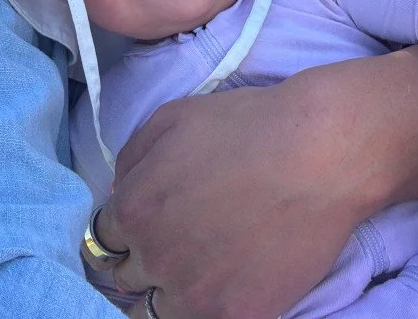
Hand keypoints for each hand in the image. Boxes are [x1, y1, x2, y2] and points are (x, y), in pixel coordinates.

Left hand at [87, 44, 417, 318]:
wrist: (317, 154)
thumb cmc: (245, 126)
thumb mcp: (170, 119)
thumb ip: (131, 160)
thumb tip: (120, 190)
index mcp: (134, 209)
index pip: (100, 240)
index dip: (117, 232)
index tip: (133, 229)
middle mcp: (155, 258)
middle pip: (123, 280)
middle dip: (137, 261)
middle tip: (163, 247)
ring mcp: (195, 293)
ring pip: (154, 313)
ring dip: (163, 294)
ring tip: (189, 272)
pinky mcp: (237, 315)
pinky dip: (205, 305)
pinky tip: (222, 282)